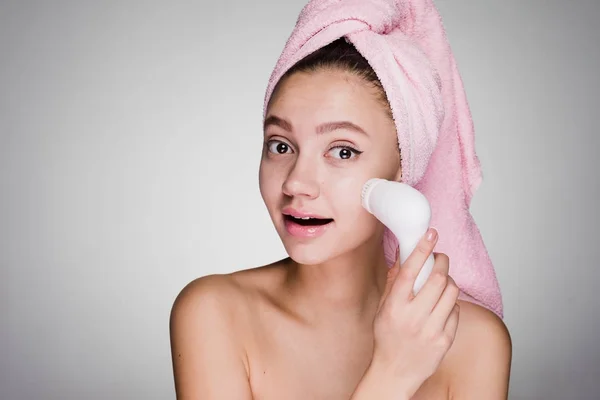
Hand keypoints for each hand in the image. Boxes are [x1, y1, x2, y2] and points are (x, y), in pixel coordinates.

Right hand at [370, 228, 459, 397]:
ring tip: (442, 282)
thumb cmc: (387, 337)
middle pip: (438, 278)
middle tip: (440, 258)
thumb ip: (394, 282)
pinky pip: (455, 311)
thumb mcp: (383, 308)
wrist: (394, 372)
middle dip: (442, 261)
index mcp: (394, 306)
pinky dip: (450, 303)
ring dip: (449, 281)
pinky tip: (442, 306)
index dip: (422, 248)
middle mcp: (412, 317)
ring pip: (451, 292)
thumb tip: (404, 256)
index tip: (431, 233)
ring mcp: (430, 329)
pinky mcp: (445, 340)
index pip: (410, 270)